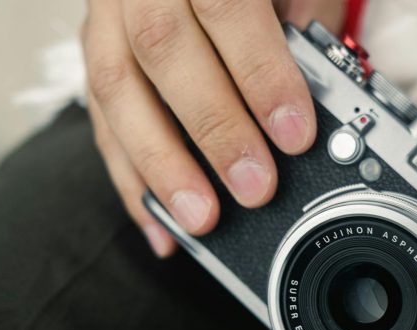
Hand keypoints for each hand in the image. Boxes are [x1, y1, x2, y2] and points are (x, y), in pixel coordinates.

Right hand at [82, 0, 344, 256]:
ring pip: (116, 88)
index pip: (224, 8)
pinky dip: (131, 177)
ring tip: (200, 217)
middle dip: (214, 128)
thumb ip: (303, 25)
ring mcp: (109, 17)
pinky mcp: (97, 55)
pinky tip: (158, 221)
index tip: (294, 133)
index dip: (260, 74)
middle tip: (254, 187)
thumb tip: (320, 102)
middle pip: (163, 49)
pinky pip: (100, 119)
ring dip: (161, 164)